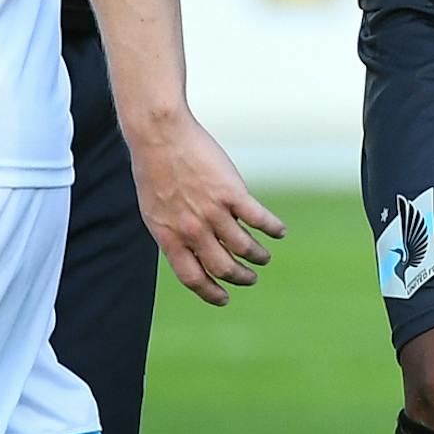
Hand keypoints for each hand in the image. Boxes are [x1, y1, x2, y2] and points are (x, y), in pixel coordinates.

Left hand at [128, 112, 287, 306]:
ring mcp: (213, 212)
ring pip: (244, 247)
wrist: (159, 136)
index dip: (210, 293)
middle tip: (250, 278)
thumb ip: (173, 234)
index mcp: (169, 238)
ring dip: (258, 256)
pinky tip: (279, 231)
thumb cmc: (154, 170)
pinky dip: (273, 228)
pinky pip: (258, 219)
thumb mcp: (155, 212)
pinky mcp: (231, 192)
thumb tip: (192, 250)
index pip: (193, 278)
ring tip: (264, 257)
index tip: (224, 298)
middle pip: (223, 267)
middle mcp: (192, 230)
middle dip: (240, 278)